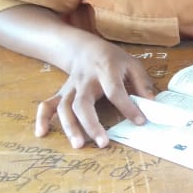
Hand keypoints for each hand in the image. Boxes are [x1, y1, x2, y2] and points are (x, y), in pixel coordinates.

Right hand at [34, 37, 157, 147]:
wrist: (85, 48)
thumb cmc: (112, 59)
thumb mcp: (132, 64)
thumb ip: (142, 83)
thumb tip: (151, 104)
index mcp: (106, 70)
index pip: (115, 90)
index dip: (128, 107)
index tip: (141, 121)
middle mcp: (85, 80)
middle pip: (83, 103)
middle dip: (91, 124)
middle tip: (103, 143)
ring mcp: (71, 87)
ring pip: (64, 107)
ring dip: (70, 127)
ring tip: (79, 145)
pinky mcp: (62, 93)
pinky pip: (47, 104)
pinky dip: (42, 118)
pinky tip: (42, 133)